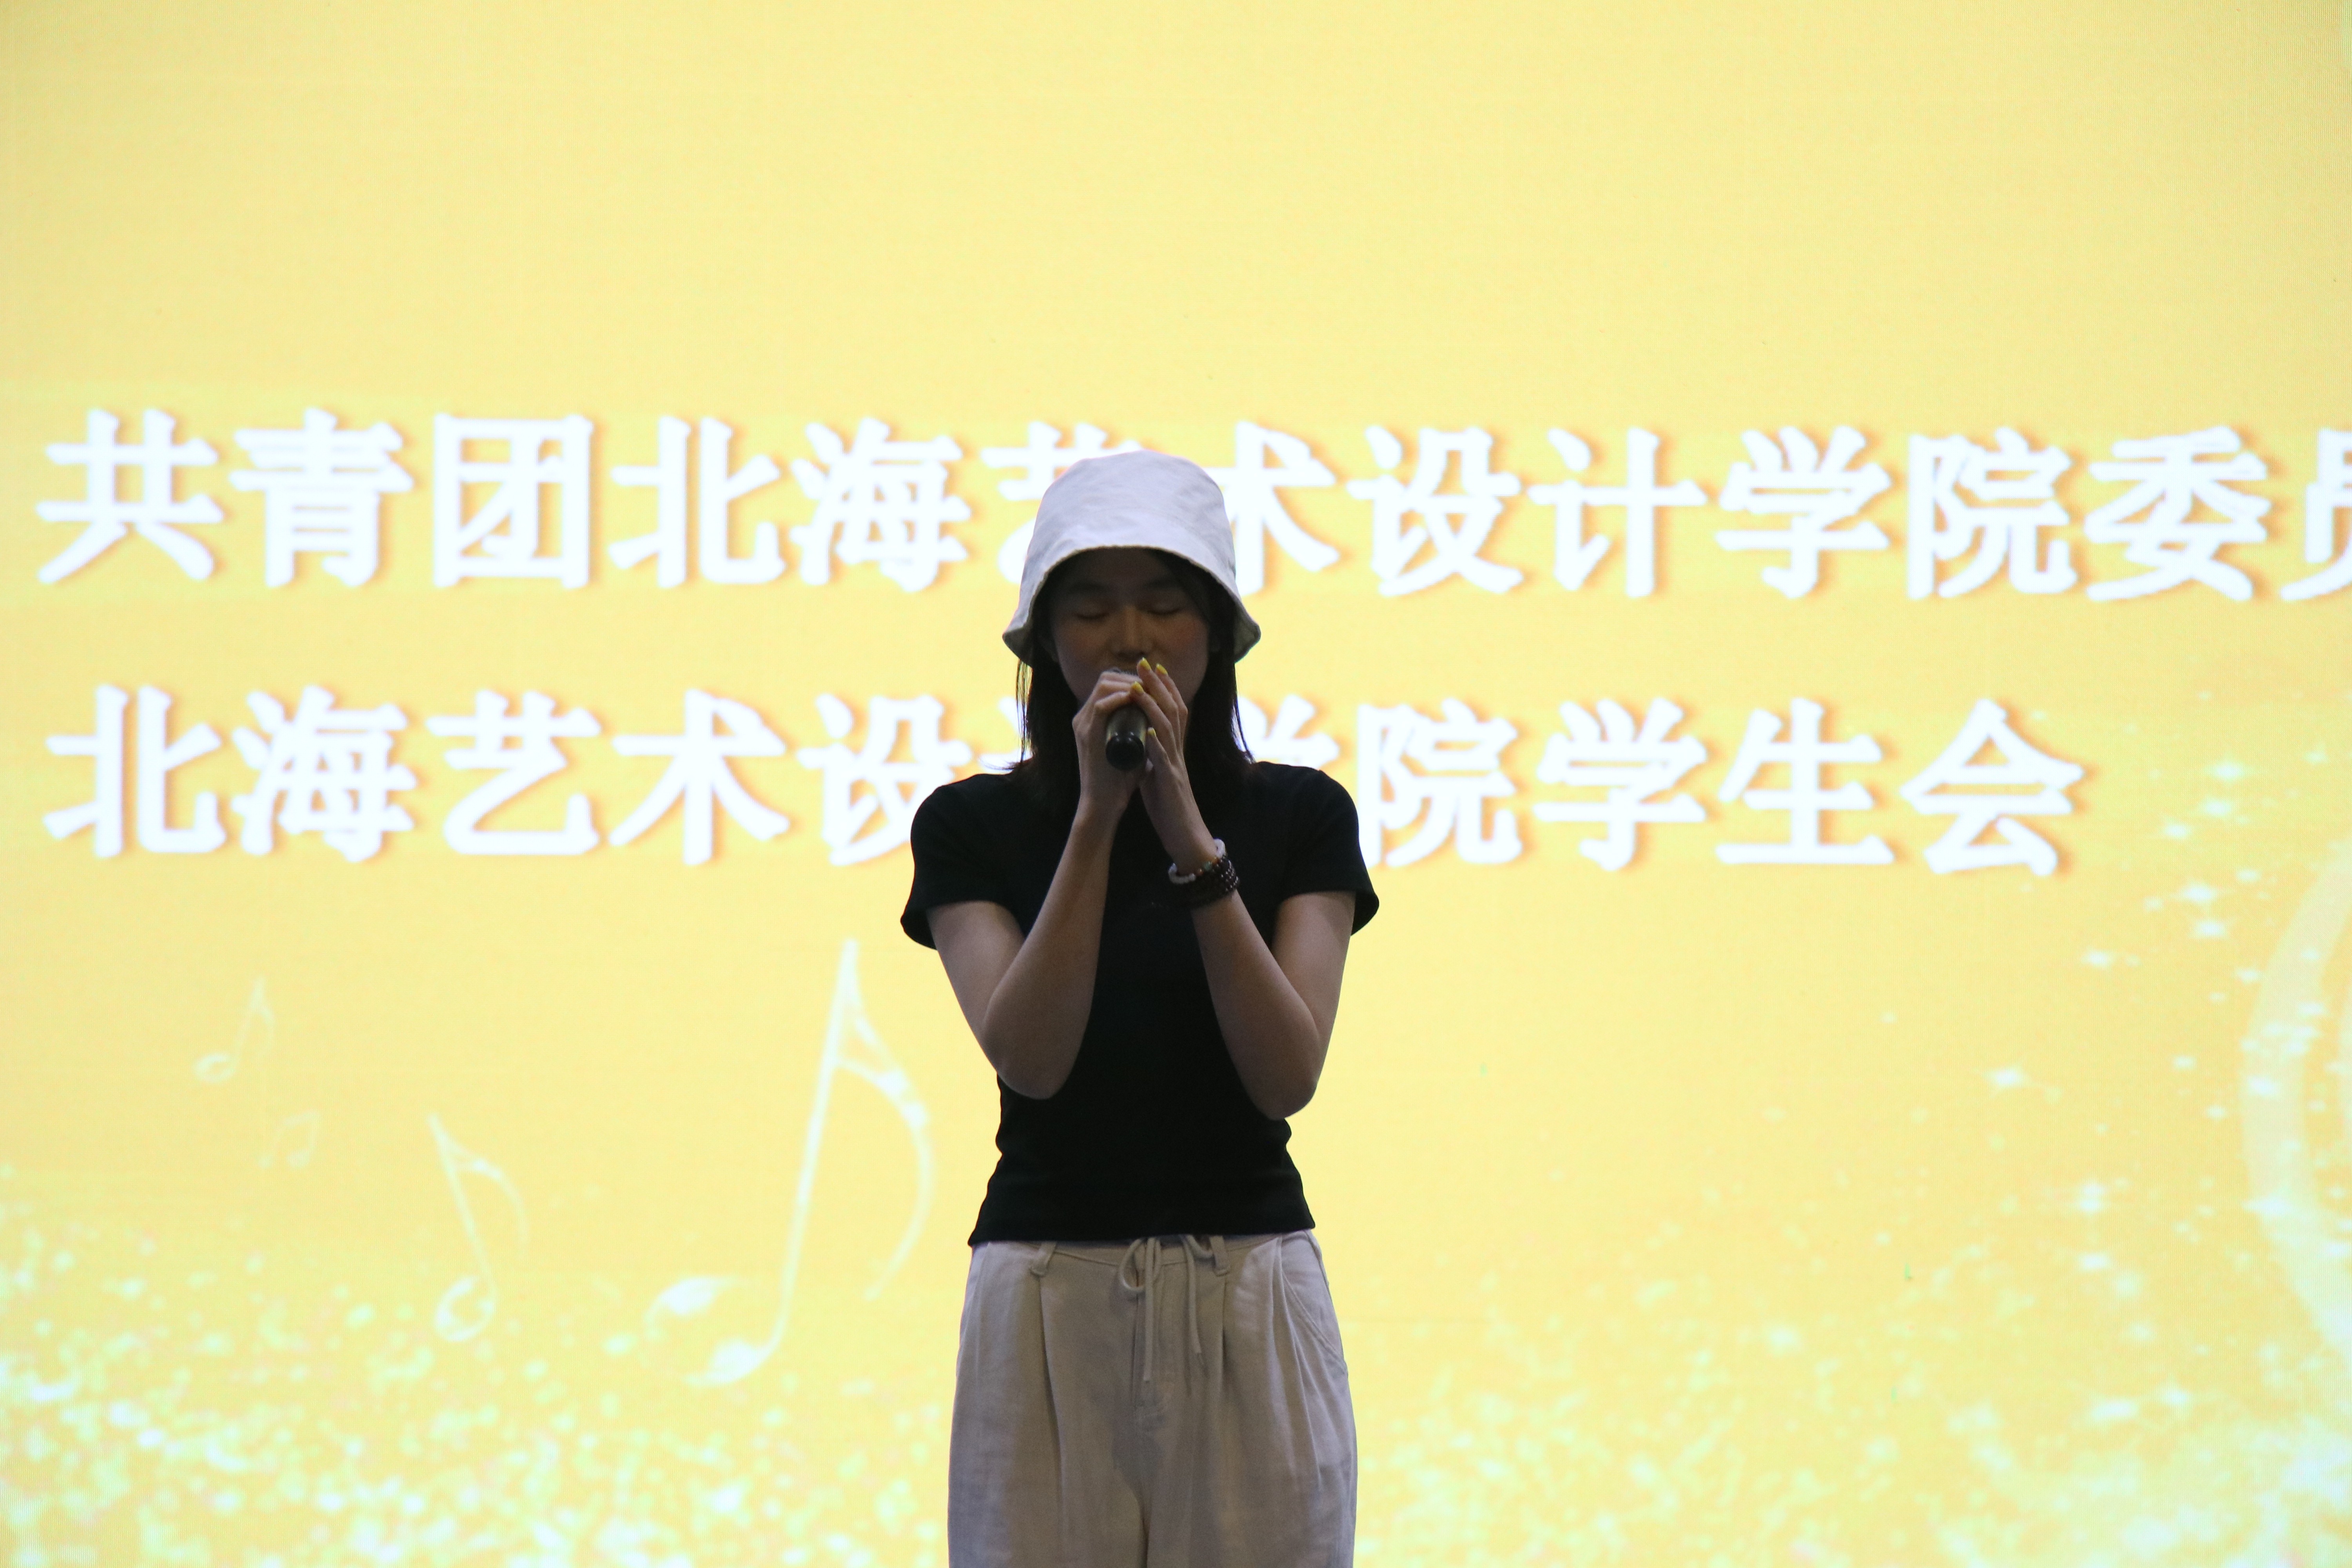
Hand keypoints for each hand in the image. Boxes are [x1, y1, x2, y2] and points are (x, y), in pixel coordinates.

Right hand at [1071, 666, 1147, 829]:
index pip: (1110, 683)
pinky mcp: (1086, 734)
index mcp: (1093, 718)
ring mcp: (1084, 724)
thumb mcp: (1131, 747)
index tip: (1153, 685)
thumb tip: (1156, 719)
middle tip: (1152, 685)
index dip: (1133, 679)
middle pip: (1106, 679)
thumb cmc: (1120, 778)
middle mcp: (1084, 717)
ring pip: (1103, 686)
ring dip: (1128, 684)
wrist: (1104, 803)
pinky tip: (1134, 699)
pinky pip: (1101, 706)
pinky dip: (1119, 698)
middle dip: (1132, 678)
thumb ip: (1137, 732)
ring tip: (1147, 691)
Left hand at [1122, 659, 1218, 870]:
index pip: (1173, 712)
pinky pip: (1164, 760)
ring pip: (1168, 730)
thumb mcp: (1157, 774)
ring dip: (1154, 707)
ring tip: (1140, 688)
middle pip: (1173, 711)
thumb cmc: (1169, 807)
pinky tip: (1147, 730)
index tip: (1152, 668)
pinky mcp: (1171, 783)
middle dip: (1159, 686)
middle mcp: (1178, 752)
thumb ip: (1151, 757)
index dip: (1165, 688)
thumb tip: (1140, 742)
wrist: (1184, 835)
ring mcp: (1176, 766)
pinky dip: (1156, 744)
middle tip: (1145, 663)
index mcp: (1174, 750)